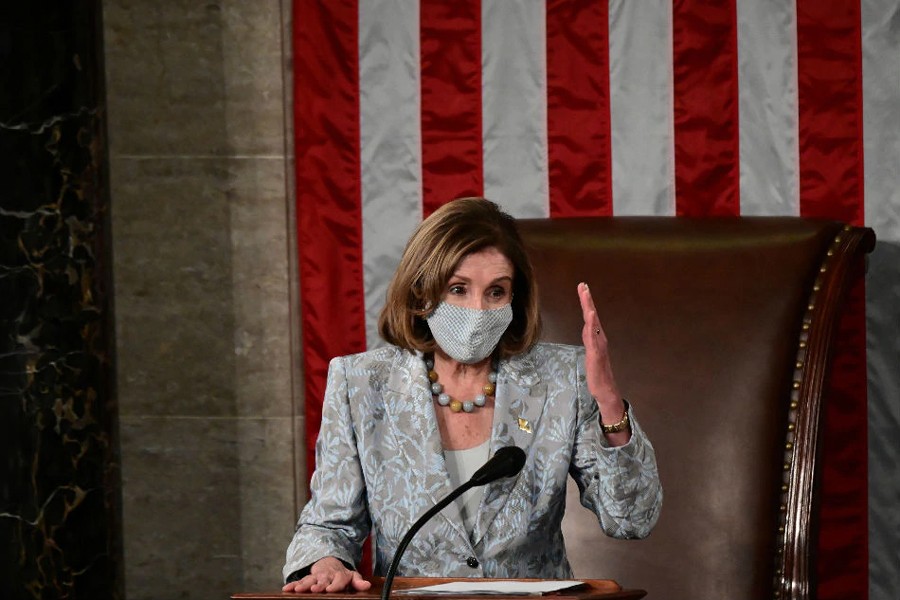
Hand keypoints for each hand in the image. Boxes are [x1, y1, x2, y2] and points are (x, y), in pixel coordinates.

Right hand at [282, 557, 371, 593]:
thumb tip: (367, 586)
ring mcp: (316, 577)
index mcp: (338, 576)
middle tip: (314, 589)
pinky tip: (286, 589)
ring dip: (303, 585)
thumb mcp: (352, 576)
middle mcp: (326, 576)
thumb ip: (358, 582)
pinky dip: (293, 585)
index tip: (330, 589)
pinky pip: (299, 581)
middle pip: (322, 581)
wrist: (330, 564)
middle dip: (317, 585)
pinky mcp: (308, 578)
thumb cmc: (342, 574)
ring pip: (309, 581)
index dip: (334, 585)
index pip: (338, 581)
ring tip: (298, 590)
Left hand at [578, 283, 628, 443]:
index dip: (586, 303)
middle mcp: (599, 338)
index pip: (589, 317)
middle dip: (587, 300)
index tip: (583, 288)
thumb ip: (590, 340)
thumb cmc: (597, 372)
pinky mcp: (596, 353)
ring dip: (589, 308)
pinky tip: (590, 315)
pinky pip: (593, 336)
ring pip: (593, 323)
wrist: (605, 389)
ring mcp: (598, 345)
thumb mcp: (591, 352)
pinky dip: (592, 324)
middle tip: (582, 285)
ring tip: (586, 294)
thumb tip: (588, 329)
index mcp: (596, 338)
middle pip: (591, 316)